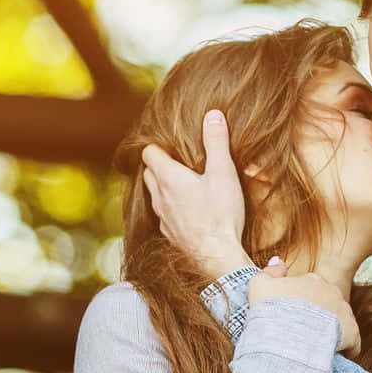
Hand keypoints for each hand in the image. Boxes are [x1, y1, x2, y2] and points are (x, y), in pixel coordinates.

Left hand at [141, 110, 253, 278]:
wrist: (216, 257)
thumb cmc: (220, 213)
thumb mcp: (223, 173)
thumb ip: (216, 142)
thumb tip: (213, 115)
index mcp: (168, 177)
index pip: (149, 153)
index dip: (157, 145)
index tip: (170, 142)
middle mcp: (159, 196)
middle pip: (149, 173)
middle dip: (159, 164)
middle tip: (178, 160)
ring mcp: (162, 217)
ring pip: (155, 195)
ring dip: (164, 186)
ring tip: (183, 183)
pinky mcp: (169, 233)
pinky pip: (164, 215)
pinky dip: (171, 207)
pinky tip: (188, 210)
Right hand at [248, 259, 359, 357]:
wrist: (286, 334)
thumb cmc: (270, 310)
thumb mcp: (259, 284)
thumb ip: (269, 272)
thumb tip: (279, 263)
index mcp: (312, 280)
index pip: (310, 289)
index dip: (300, 303)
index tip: (291, 316)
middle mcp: (331, 291)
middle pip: (326, 303)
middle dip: (317, 315)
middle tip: (301, 331)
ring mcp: (343, 311)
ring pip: (339, 321)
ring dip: (330, 331)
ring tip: (314, 347)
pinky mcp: (352, 333)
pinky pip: (352, 342)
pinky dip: (344, 349)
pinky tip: (332, 357)